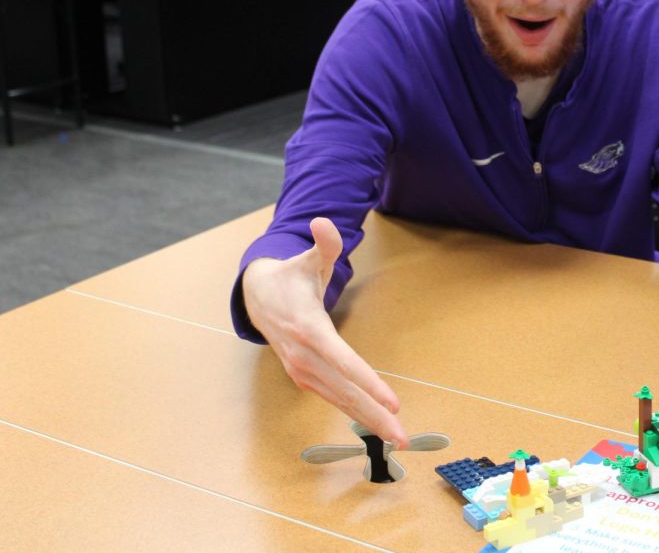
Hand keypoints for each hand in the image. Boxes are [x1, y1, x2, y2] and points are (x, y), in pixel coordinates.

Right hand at [243, 217, 408, 447]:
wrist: (255, 296)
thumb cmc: (290, 276)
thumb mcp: (307, 258)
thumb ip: (323, 244)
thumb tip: (322, 222)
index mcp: (309, 329)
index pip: (343, 360)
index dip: (368, 381)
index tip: (392, 400)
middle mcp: (305, 356)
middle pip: (344, 390)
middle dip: (374, 414)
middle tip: (403, 435)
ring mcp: (302, 370)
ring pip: (340, 400)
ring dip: (368, 420)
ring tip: (397, 437)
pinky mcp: (304, 376)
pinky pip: (334, 397)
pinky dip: (355, 413)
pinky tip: (377, 425)